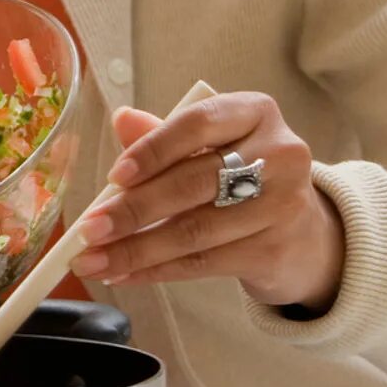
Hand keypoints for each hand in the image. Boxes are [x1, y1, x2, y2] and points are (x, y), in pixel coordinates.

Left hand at [71, 90, 345, 309]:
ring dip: (135, 249)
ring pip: (195, 231)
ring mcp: (284, 204)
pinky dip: (156, 270)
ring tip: (91, 260)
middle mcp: (278, 154)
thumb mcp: (206, 146)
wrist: (300, 231)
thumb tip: (121, 119)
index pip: (197, 124)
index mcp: (254, 113)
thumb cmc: (238, 176)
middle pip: (193, 184)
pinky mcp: (275, 249)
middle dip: (132, 210)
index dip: (153, 150)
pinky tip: (122, 274)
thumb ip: (163, 135)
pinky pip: (203, 262)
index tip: (113, 176)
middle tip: (87, 230)